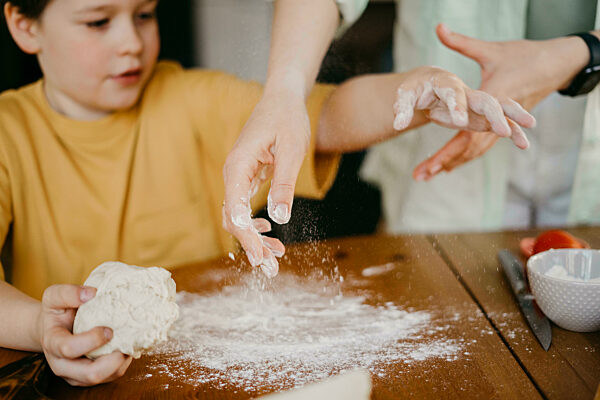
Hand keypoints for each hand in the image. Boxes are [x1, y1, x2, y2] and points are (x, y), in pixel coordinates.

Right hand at [37, 285, 131, 385]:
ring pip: (104, 378)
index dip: (92, 340)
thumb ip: (68, 293)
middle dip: (112, 361)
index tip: (108, 329)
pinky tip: (125, 347)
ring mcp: (76, 375)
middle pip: (90, 374)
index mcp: (53, 343)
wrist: (54, 328)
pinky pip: (111, 377)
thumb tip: (92, 294)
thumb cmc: (57, 311)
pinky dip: (122, 364)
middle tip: (124, 342)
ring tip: (127, 343)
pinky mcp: (89, 378)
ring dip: (120, 362)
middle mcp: (62, 365)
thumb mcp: (55, 296)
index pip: (69, 349)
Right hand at [222, 89, 301, 276]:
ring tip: (275, 255)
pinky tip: (270, 231)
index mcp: (237, 167)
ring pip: (238, 215)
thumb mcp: (291, 150)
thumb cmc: (287, 119)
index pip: (234, 212)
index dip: (247, 239)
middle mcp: (232, 173)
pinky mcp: (247, 175)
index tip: (262, 259)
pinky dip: (256, 222)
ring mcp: (238, 175)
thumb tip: (279, 218)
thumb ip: (283, 183)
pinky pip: (244, 205)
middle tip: (271, 268)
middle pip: (232, 219)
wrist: (283, 98)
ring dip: (254, 237)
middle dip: (251, 245)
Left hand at [413, 23, 585, 179]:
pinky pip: (481, 146)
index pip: (467, 132)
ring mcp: (500, 124)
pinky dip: (465, 156)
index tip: (432, 164)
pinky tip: (449, 166)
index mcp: (490, 104)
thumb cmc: (522, 55)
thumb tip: (439, 27)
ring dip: (451, 163)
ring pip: (474, 150)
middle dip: (444, 162)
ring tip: (427, 174)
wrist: (554, 65)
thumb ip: (461, 42)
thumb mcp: (490, 50)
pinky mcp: (501, 126)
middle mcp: (495, 119)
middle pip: (468, 148)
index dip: (449, 150)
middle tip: (421, 175)